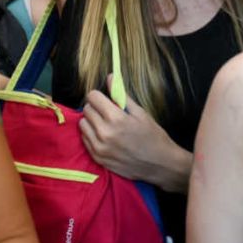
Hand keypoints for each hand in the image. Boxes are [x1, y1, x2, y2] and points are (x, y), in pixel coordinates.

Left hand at [79, 76, 190, 191]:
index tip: (104, 99)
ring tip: (104, 124)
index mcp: (116, 119)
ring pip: (82, 124)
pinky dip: (91, 135)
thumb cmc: (153, 137)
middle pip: (86, 110)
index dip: (99, 95)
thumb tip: (110, 77)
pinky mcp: (98, 158)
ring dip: (91, 121)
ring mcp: (100, 148)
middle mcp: (105, 133)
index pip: (93, 97)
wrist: (160, 165)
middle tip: (107, 112)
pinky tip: (104, 136)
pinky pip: (84, 139)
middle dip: (95, 107)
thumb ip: (122, 95)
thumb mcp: (141, 113)